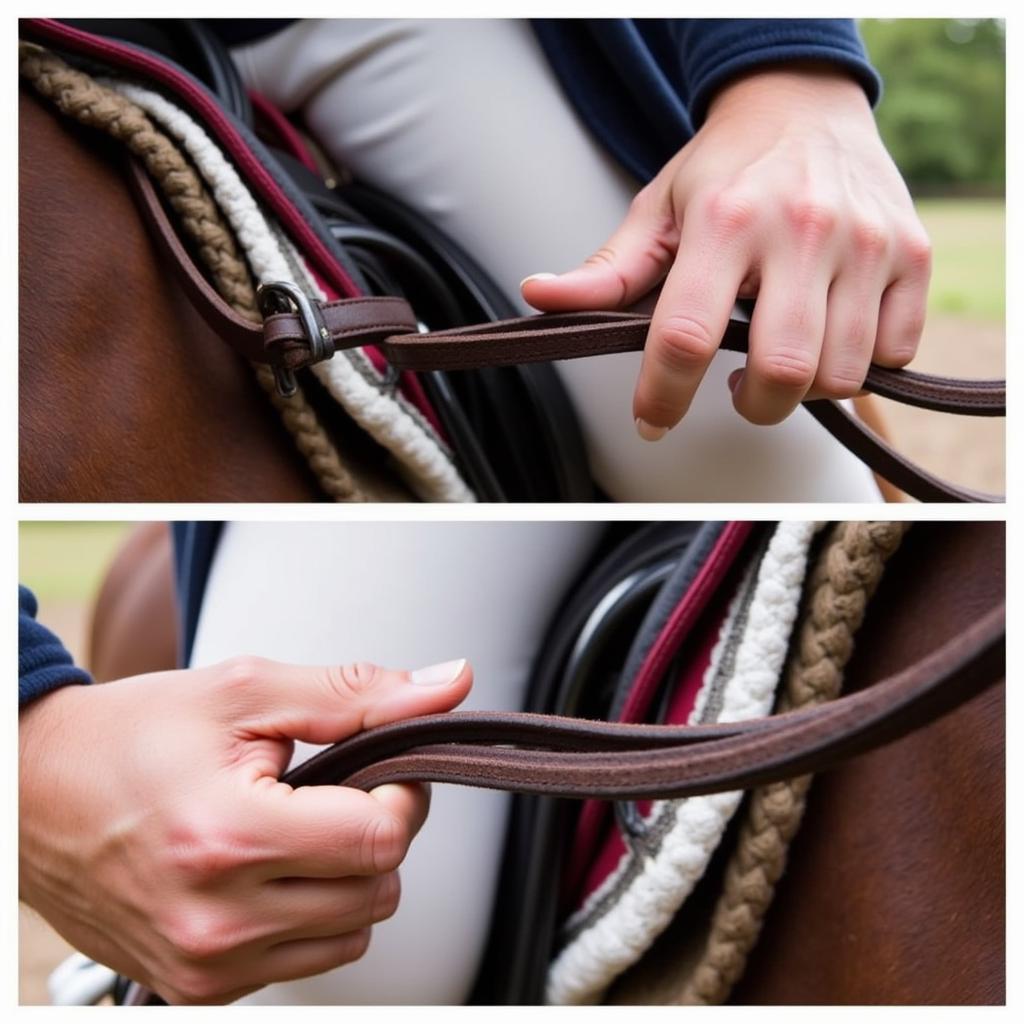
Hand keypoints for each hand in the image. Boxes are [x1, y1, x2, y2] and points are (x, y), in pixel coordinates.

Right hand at [19, 656, 471, 1003]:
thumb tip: (451, 683)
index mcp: (228, 837)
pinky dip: (308, 915)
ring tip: (292, 827)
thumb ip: (358, 693)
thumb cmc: (132, 735)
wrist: (33, 794)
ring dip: (346, 878)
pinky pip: (305, 963)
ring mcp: (205, 967)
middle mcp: (216, 920)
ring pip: (352, 933)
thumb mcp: (247, 691)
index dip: (400, 794)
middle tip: (330, 791)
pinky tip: (267, 868)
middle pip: (377, 891)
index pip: (382, 840)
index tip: (377, 770)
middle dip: (374, 832)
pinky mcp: (197, 989)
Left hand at [522, 63, 931, 435]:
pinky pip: (896, 353)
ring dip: (807, 390)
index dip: (662, 397)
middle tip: (739, 392)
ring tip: (783, 359)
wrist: (805, 105)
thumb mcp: (656, 210)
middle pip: (783, 370)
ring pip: (844, 373)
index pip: (686, 336)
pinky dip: (864, 366)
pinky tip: (833, 337)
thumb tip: (540, 298)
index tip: (651, 420)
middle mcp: (802, 230)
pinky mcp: (914, 254)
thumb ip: (606, 271)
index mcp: (725, 222)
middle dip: (754, 408)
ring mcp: (867, 242)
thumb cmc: (724, 169)